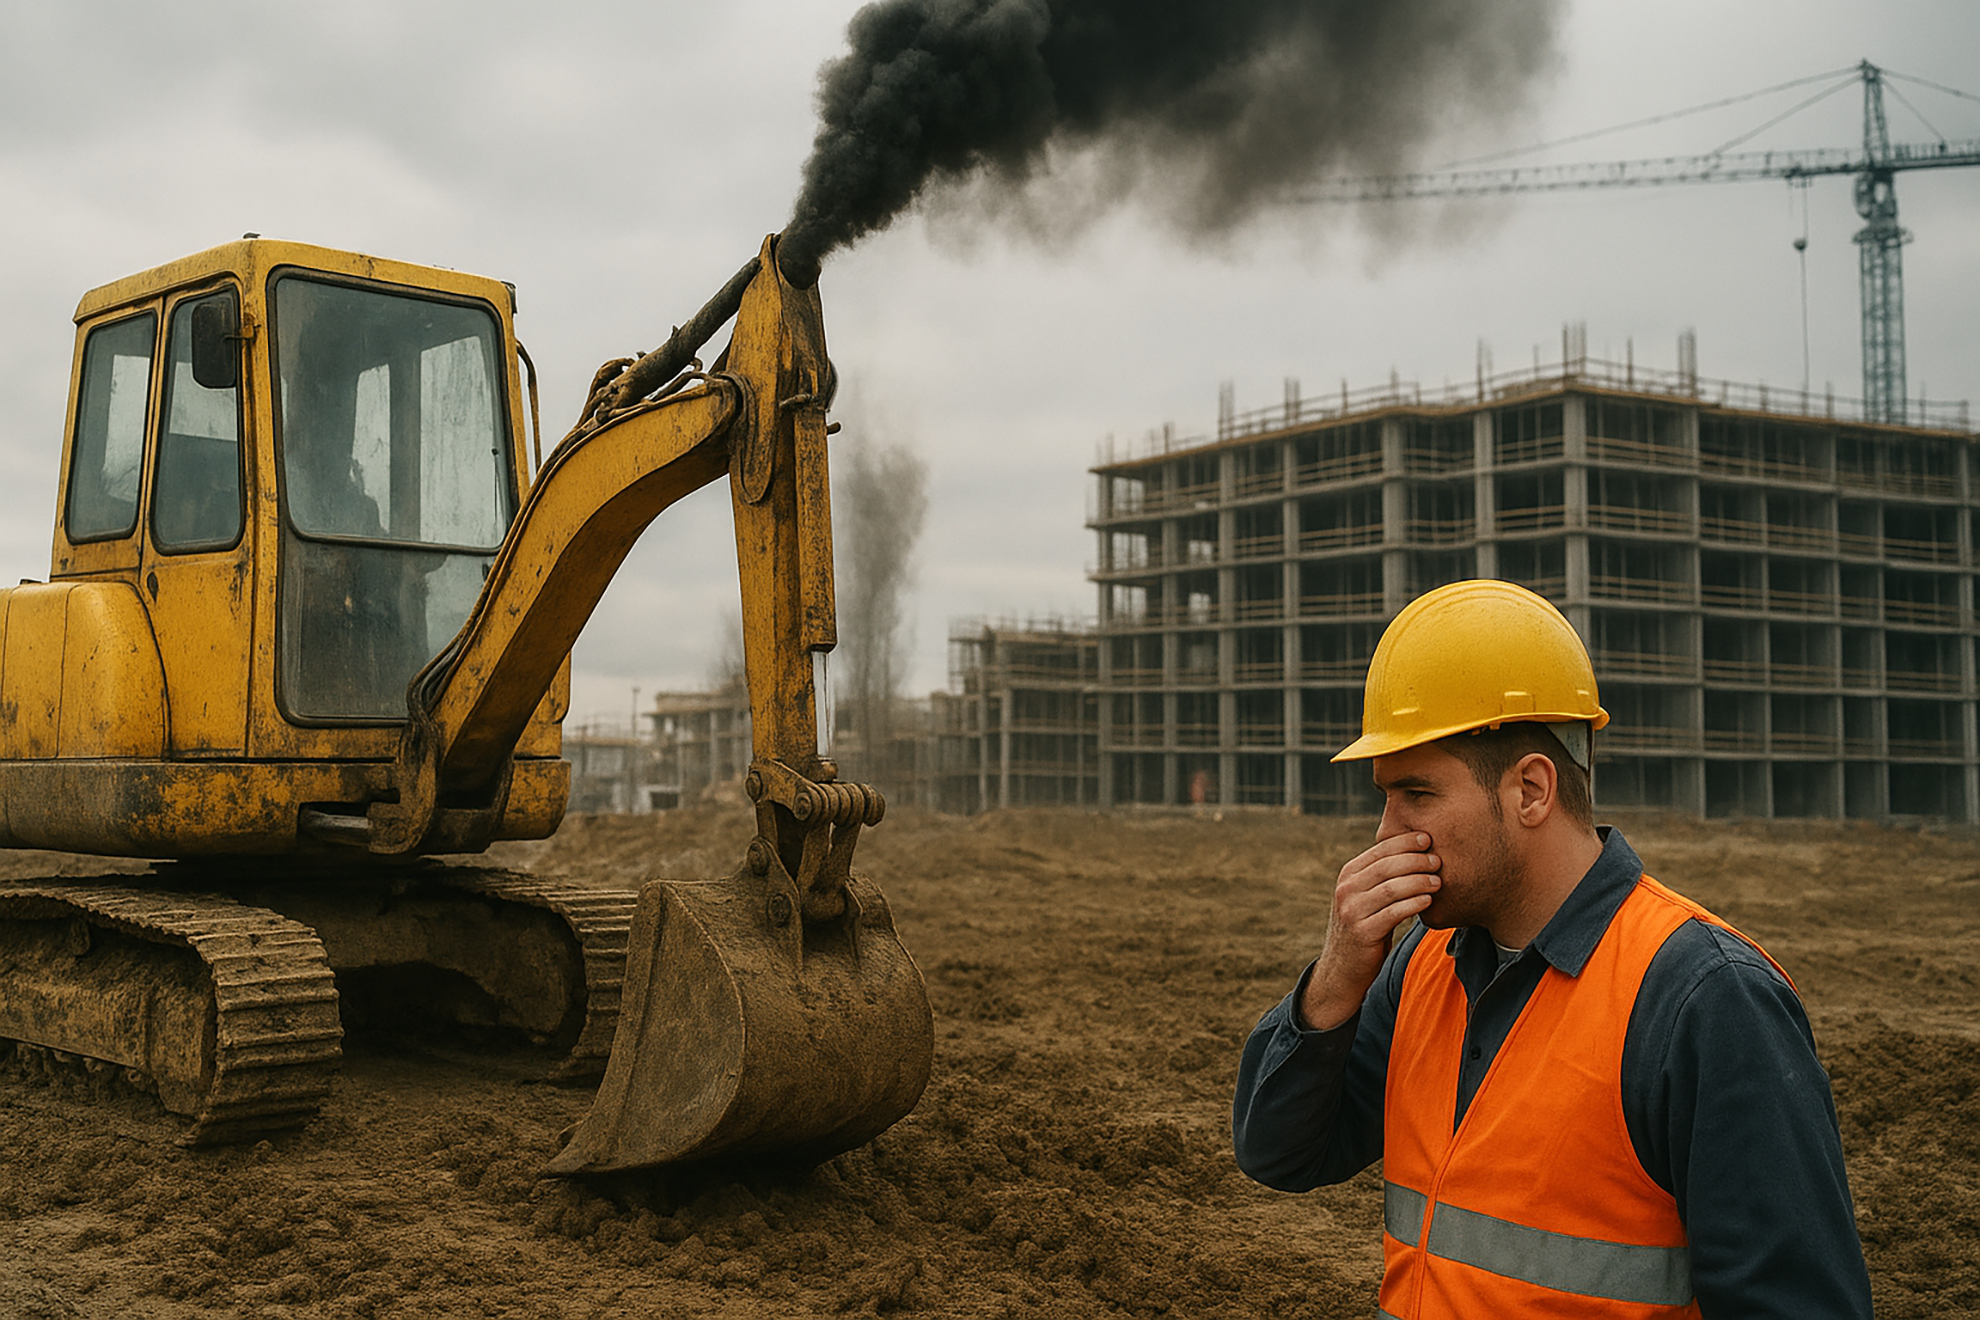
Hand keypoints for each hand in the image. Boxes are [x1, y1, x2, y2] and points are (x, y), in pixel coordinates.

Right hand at [1297, 832, 1440, 1030]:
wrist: (1341, 970)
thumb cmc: (1363, 929)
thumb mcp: (1364, 898)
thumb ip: (1380, 878)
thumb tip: (1417, 853)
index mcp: (1348, 875)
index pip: (1379, 850)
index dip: (1405, 842)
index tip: (1427, 839)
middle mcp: (1346, 890)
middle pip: (1386, 866)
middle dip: (1416, 860)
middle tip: (1438, 861)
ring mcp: (1352, 911)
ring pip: (1391, 888)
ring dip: (1419, 882)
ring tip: (1438, 882)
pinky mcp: (1362, 932)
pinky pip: (1393, 913)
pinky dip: (1413, 904)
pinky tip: (1428, 901)